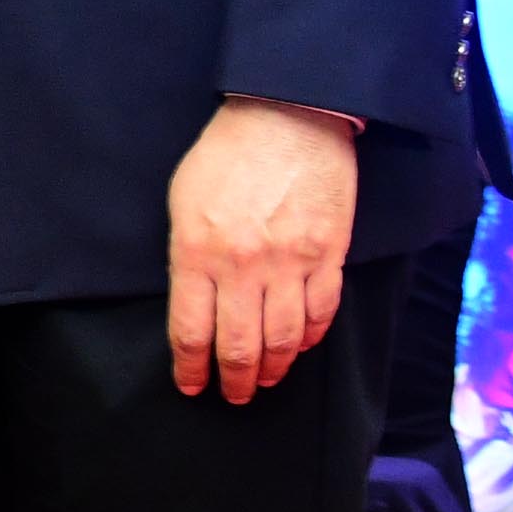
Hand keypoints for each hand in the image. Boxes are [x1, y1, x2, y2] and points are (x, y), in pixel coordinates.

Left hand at [168, 98, 359, 402]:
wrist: (287, 116)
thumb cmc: (226, 154)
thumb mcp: (183, 201)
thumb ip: (186, 255)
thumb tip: (194, 302)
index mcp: (197, 252)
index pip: (190, 331)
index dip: (190, 368)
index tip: (191, 385)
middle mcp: (244, 266)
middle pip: (239, 346)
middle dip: (233, 380)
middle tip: (232, 395)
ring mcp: (291, 263)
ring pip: (283, 339)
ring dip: (273, 367)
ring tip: (264, 379)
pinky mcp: (329, 255)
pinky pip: (321, 313)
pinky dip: (310, 338)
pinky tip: (299, 347)